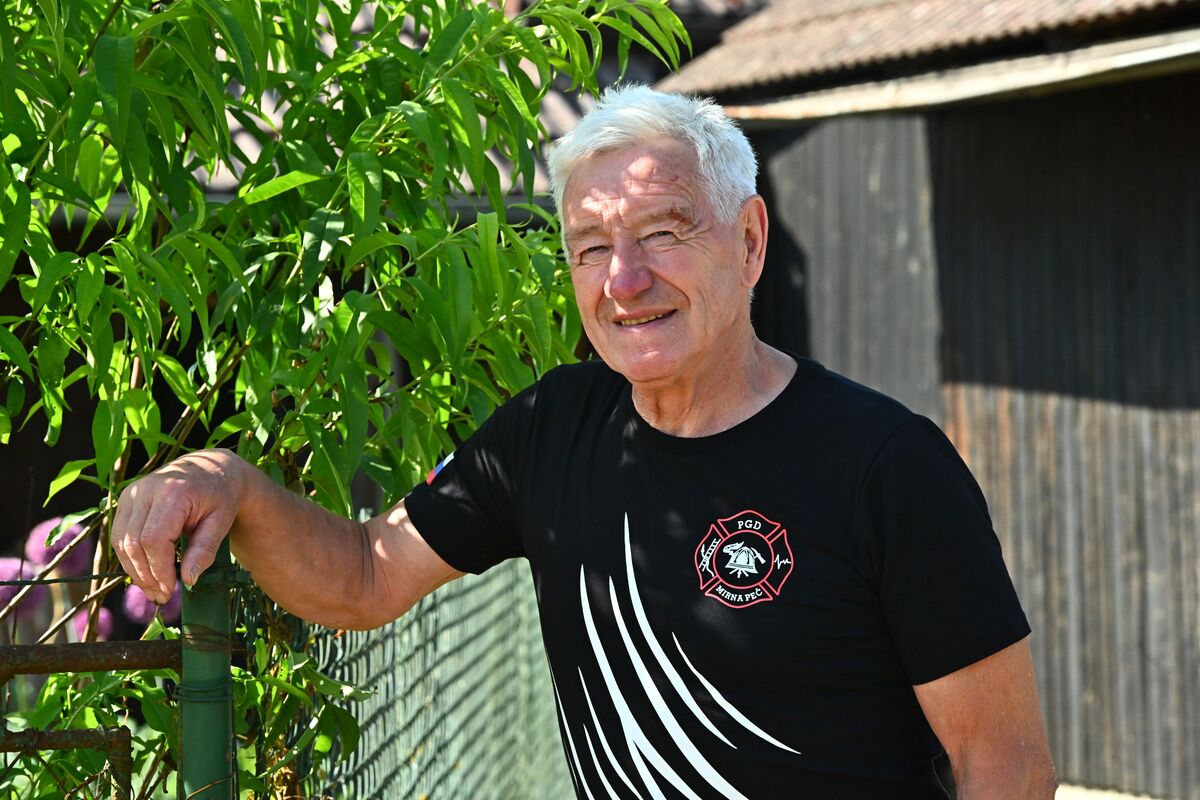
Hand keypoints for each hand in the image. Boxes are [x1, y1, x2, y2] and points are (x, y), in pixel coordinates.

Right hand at [111, 449, 247, 603]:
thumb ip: (204, 550)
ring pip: (121, 542)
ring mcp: (133, 492)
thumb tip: (188, 580)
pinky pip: (120, 535)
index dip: (159, 569)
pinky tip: (145, 573)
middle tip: (161, 596)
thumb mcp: (221, 523)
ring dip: (135, 570)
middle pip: (133, 543)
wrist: (212, 469)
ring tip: (154, 590)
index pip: (154, 539)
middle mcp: (147, 489)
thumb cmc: (220, 497)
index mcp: (173, 491)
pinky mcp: (127, 499)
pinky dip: (130, 557)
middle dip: (146, 575)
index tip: (170, 589)